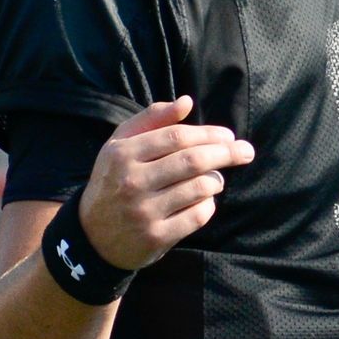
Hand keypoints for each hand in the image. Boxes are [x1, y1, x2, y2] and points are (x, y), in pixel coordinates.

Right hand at [79, 96, 251, 269]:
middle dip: (226, 153)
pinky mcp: (156, 237)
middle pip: (193, 161)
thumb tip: (187, 102)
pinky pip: (197, 216)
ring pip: (199, 188)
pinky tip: (205, 201)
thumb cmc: (114, 180)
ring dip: (216, 180)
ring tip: (217, 178)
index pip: (177, 137)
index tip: (229, 136)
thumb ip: (151, 119)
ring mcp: (144, 211)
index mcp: (123, 154)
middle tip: (245, 152)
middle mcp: (132, 182)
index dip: (209, 134)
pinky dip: (208, 205)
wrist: (92, 236)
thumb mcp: (120, 145)